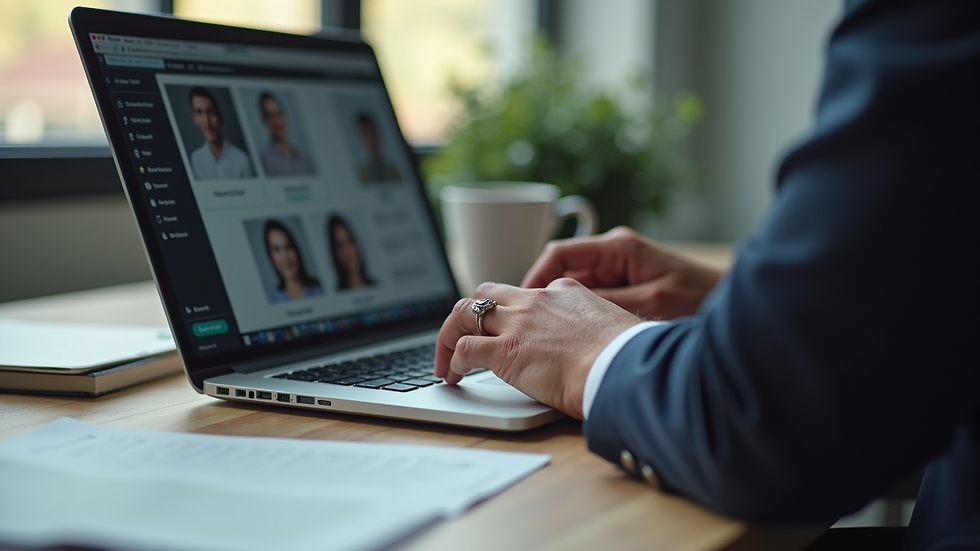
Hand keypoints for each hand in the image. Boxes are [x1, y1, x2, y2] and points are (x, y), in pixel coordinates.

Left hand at [434, 279, 642, 418]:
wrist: (622, 366)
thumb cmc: (627, 356)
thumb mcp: (613, 328)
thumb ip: (596, 331)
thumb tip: (598, 348)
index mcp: (565, 291)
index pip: (526, 294)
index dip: (511, 313)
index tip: (508, 331)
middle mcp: (536, 301)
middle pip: (487, 294)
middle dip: (469, 314)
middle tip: (462, 335)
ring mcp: (518, 324)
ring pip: (465, 313)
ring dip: (449, 334)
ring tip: (446, 360)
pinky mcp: (505, 351)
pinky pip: (465, 347)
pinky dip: (453, 359)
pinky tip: (455, 374)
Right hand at [522, 226, 723, 319]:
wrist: (734, 308)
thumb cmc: (699, 300)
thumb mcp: (648, 305)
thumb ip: (605, 304)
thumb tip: (564, 309)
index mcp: (617, 247)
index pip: (558, 254)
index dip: (535, 278)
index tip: (524, 303)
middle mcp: (615, 253)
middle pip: (561, 269)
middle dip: (543, 296)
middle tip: (530, 324)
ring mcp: (620, 269)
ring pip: (573, 286)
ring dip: (560, 308)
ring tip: (549, 334)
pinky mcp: (626, 286)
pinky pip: (590, 297)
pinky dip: (579, 314)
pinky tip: (577, 335)